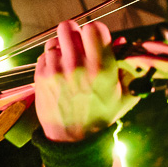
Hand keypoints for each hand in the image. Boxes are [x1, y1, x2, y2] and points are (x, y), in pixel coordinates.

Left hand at [34, 20, 138, 142]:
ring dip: (61, 48)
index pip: (94, 28)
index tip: (95, 39)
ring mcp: (55, 71)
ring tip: (68, 61)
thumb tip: (122, 41)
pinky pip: (43, 55)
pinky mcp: (40, 77)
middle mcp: (77, 67)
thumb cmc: (100, 117)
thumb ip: (127, 67)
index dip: (95, 30)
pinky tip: (58, 72)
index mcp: (101, 69)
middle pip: (68, 27)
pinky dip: (50, 60)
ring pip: (53, 41)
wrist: (73, 139)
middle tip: (78, 44)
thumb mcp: (124, 94)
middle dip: (74, 33)